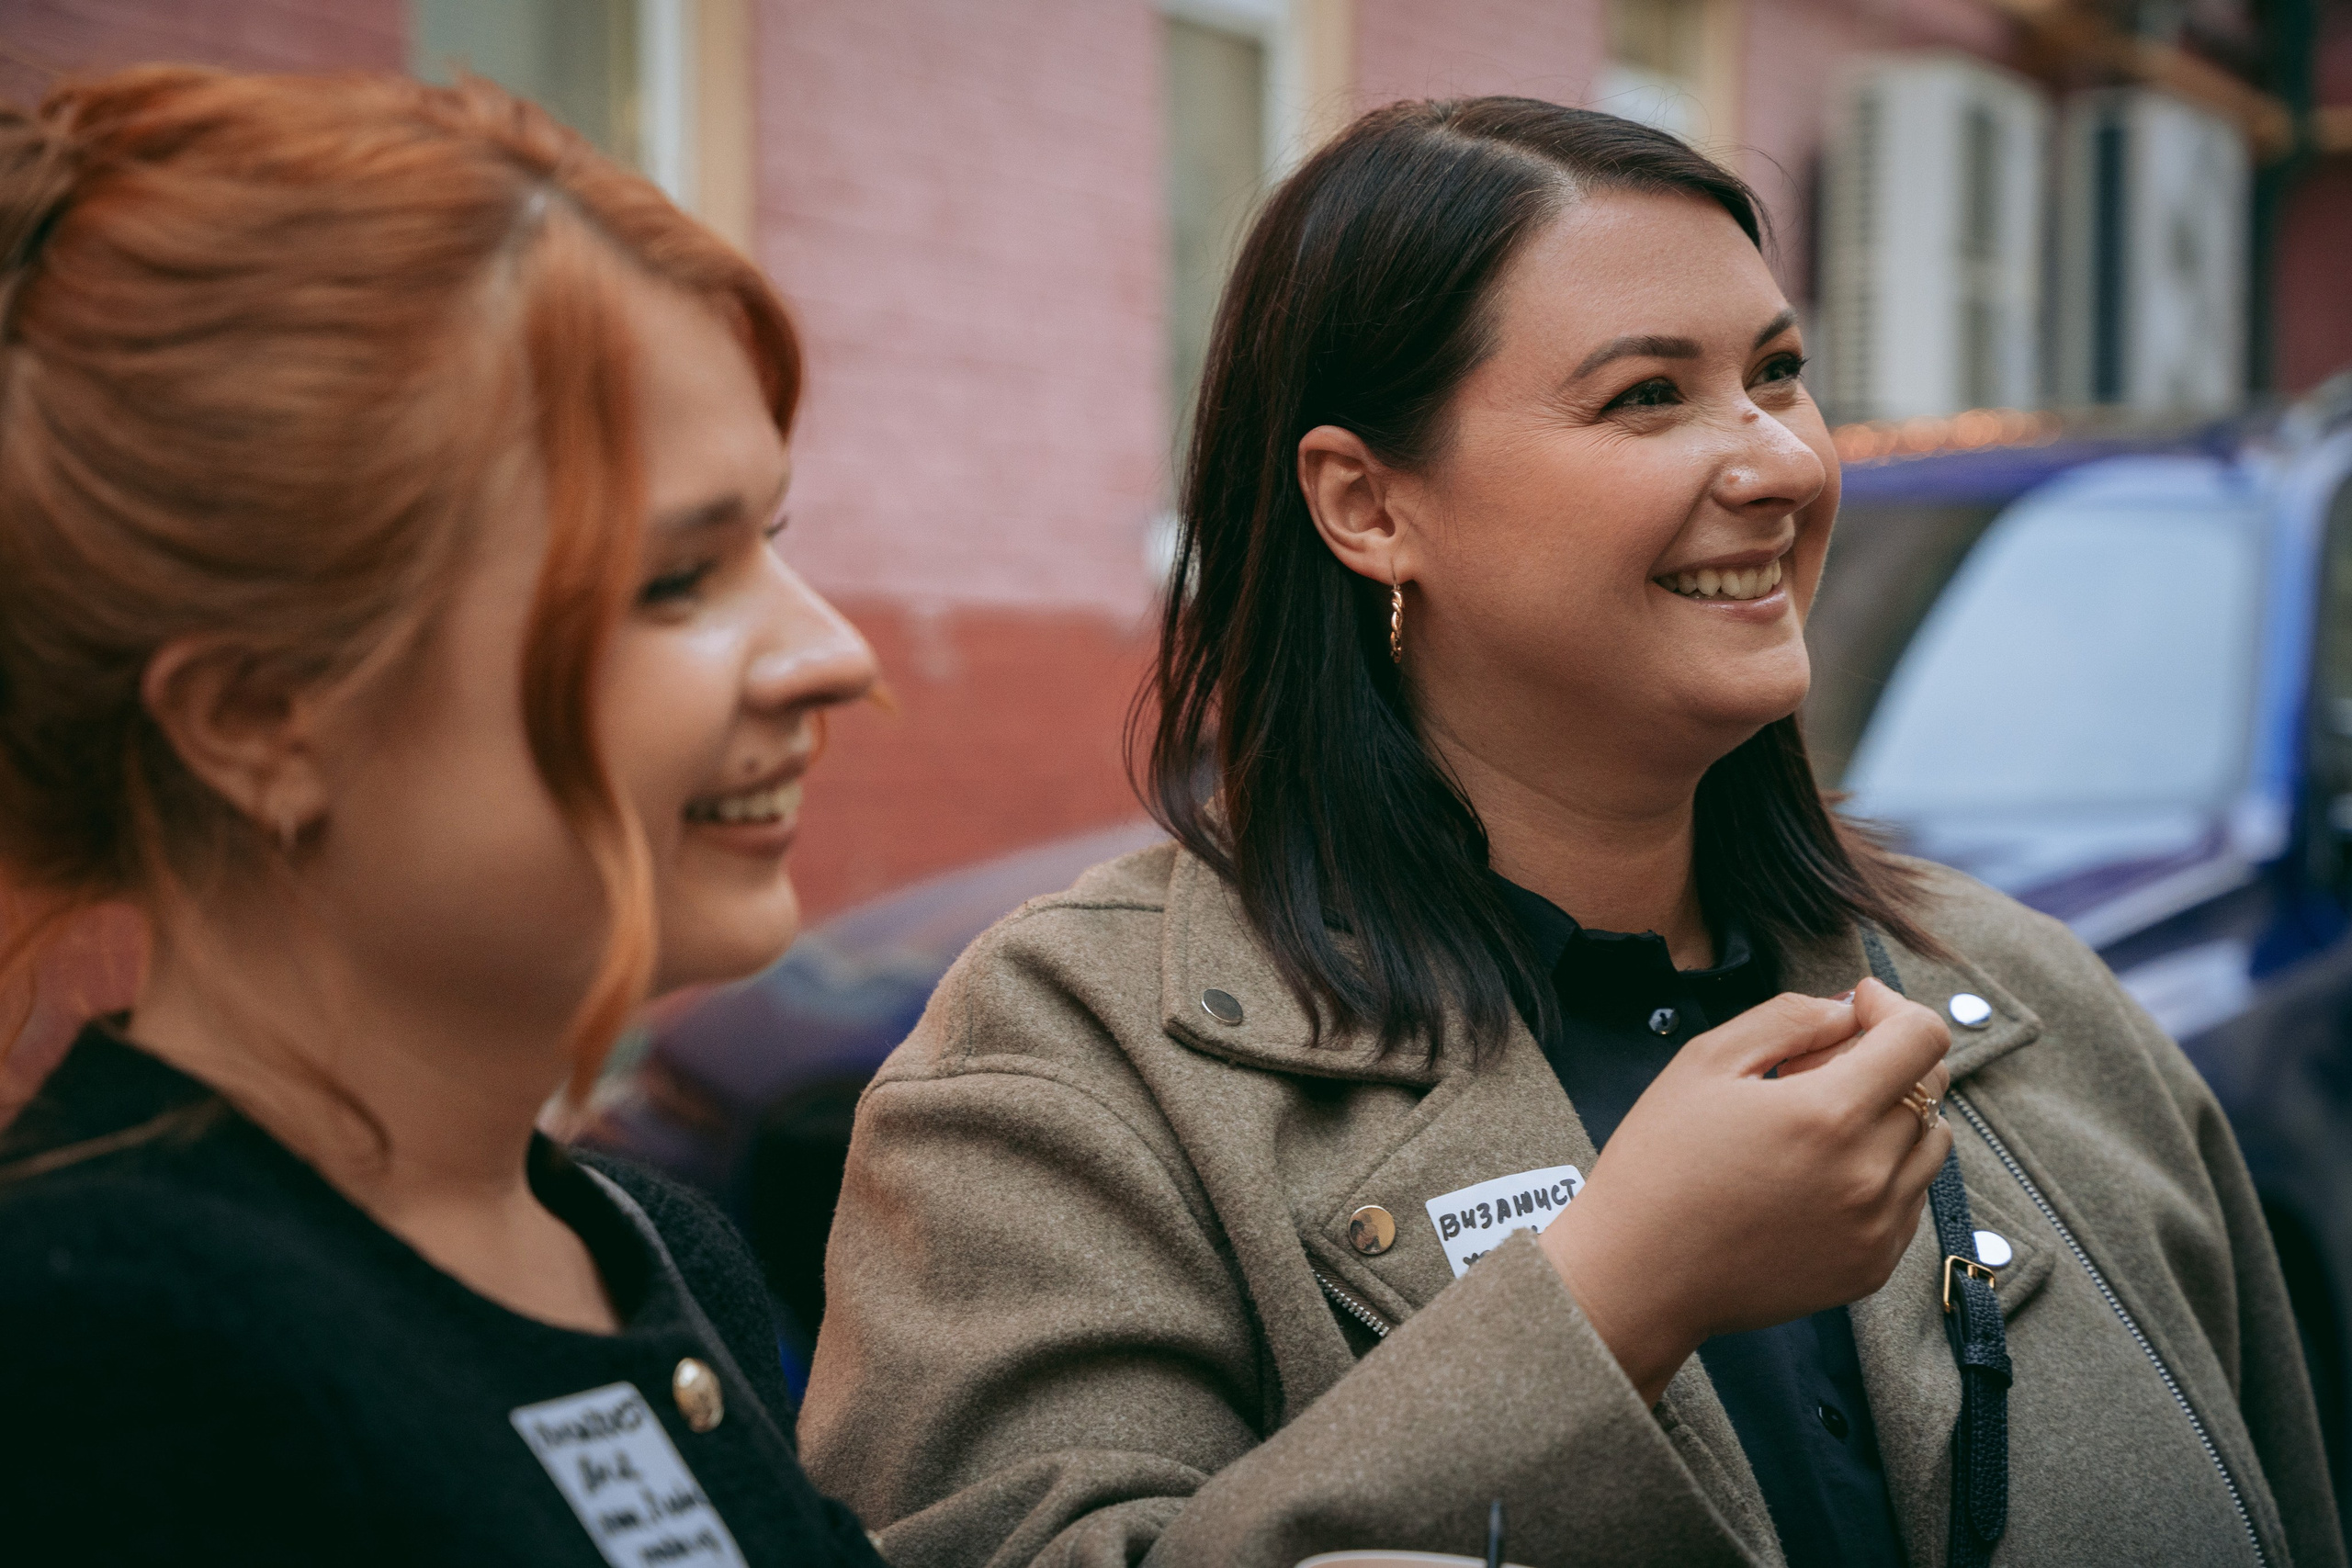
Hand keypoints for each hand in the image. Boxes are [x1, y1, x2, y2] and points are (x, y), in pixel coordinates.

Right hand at [1538, 977, 1951, 1404]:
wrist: (1640, 1274)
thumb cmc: (1659, 1163)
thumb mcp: (1705, 1062)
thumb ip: (1787, 1018)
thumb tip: (1846, 1013)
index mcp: (1829, 1114)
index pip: (1922, 1037)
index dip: (1892, 1006)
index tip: (1858, 1006)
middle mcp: (1869, 1174)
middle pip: (1930, 1086)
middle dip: (1883, 1058)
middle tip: (1814, 1069)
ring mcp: (1877, 1227)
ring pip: (1931, 1143)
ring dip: (1894, 1114)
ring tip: (1823, 1122)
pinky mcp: (1873, 1266)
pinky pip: (1911, 1198)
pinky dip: (1885, 1170)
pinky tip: (1822, 1172)